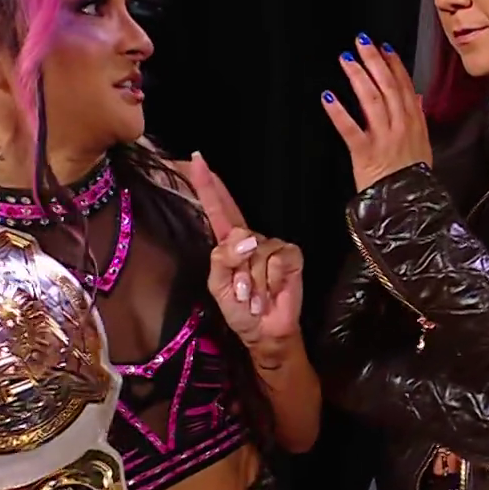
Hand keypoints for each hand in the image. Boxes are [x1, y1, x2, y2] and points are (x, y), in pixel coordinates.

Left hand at [184, 153, 304, 348]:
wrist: (264, 331)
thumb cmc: (239, 309)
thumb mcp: (218, 285)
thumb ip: (222, 258)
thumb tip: (247, 239)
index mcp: (228, 243)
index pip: (217, 208)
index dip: (208, 185)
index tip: (197, 158)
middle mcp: (251, 238)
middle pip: (237, 234)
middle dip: (237, 268)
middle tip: (240, 292)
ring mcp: (273, 245)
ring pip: (257, 252)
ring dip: (254, 282)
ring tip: (256, 297)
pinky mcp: (291, 255)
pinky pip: (278, 259)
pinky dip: (272, 280)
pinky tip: (273, 291)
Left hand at [320, 34, 432, 191]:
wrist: (410, 209)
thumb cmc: (414, 180)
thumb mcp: (423, 146)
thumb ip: (418, 119)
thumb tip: (417, 97)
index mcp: (415, 124)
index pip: (405, 87)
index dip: (394, 65)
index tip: (384, 47)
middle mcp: (401, 127)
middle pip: (388, 87)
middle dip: (374, 62)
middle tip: (361, 41)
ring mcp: (385, 139)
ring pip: (371, 101)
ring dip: (358, 78)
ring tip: (346, 60)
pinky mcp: (366, 153)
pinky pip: (350, 129)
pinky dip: (339, 113)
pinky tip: (328, 97)